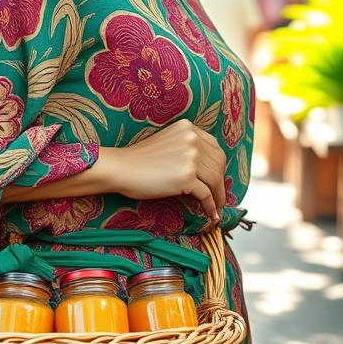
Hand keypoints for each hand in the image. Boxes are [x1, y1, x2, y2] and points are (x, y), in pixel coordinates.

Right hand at [100, 119, 226, 223]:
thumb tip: (206, 168)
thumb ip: (186, 147)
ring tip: (218, 208)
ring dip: (219, 197)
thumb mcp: (168, 142)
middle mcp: (192, 139)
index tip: (218, 179)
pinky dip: (211, 207)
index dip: (219, 166)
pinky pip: (206, 195)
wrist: (121, 168)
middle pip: (218, 164)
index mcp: (188, 128)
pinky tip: (211, 214)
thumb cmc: (139, 159)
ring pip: (215, 180)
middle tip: (220, 197)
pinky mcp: (186, 176)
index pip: (215, 148)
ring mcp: (190, 157)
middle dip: (221, 183)